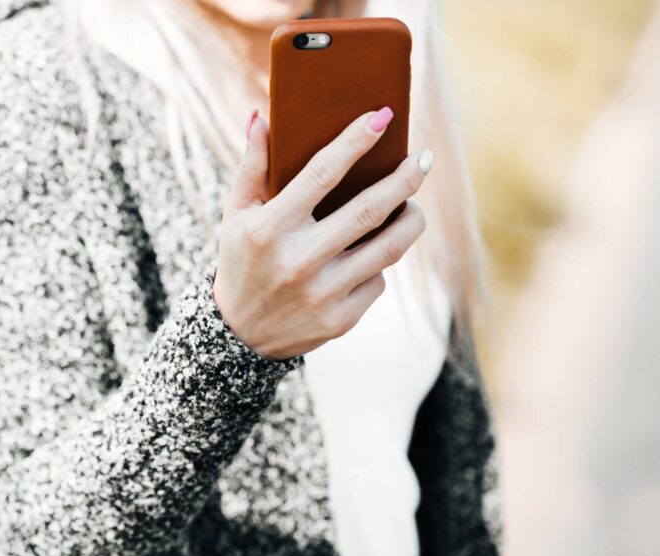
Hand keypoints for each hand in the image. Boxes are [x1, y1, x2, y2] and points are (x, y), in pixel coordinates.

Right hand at [212, 107, 432, 360]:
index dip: (356, 142)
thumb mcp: (236, 214)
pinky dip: (381, 261)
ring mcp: (322, 293)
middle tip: (423, 159)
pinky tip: (376, 251)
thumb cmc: (241, 260)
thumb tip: (263, 117)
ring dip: (410, 219)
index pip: (322, 174)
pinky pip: (378, 280)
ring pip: (388, 248)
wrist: (240, 334)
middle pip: (369, 210)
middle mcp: (298, 260)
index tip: (383, 117)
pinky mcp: (341, 319)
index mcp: (269, 228)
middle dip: (405, 179)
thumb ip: (252, 166)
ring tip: (414, 205)